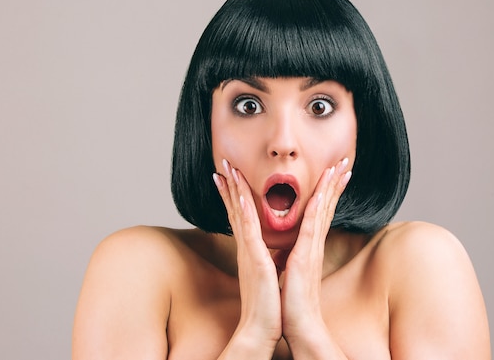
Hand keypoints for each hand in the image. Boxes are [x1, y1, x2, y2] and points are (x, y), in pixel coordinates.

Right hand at [213, 160, 281, 355]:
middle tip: (224, 163)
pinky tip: (239, 196)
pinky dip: (243, 212)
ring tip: (227, 169)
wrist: (260, 330)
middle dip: (230, 185)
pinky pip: (248, 231)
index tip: (229, 176)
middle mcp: (246, 248)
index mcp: (251, 250)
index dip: (234, 195)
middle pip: (235, 209)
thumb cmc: (266, 305)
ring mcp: (248, 252)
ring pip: (239, 214)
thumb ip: (264, 259)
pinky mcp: (254, 260)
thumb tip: (269, 251)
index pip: (241, 216)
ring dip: (234, 190)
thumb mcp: (266, 276)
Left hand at [278, 158, 351, 344]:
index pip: (319, 213)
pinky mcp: (306, 256)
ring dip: (330, 187)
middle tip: (343, 161)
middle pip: (326, 206)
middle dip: (334, 183)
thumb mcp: (288, 272)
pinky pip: (312, 226)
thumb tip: (284, 250)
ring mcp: (312, 249)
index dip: (327, 192)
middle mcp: (313, 244)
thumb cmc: (291, 302)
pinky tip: (322, 192)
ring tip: (338, 167)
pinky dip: (318, 207)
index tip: (333, 173)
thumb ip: (289, 256)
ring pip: (323, 211)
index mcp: (308, 246)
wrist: (297, 325)